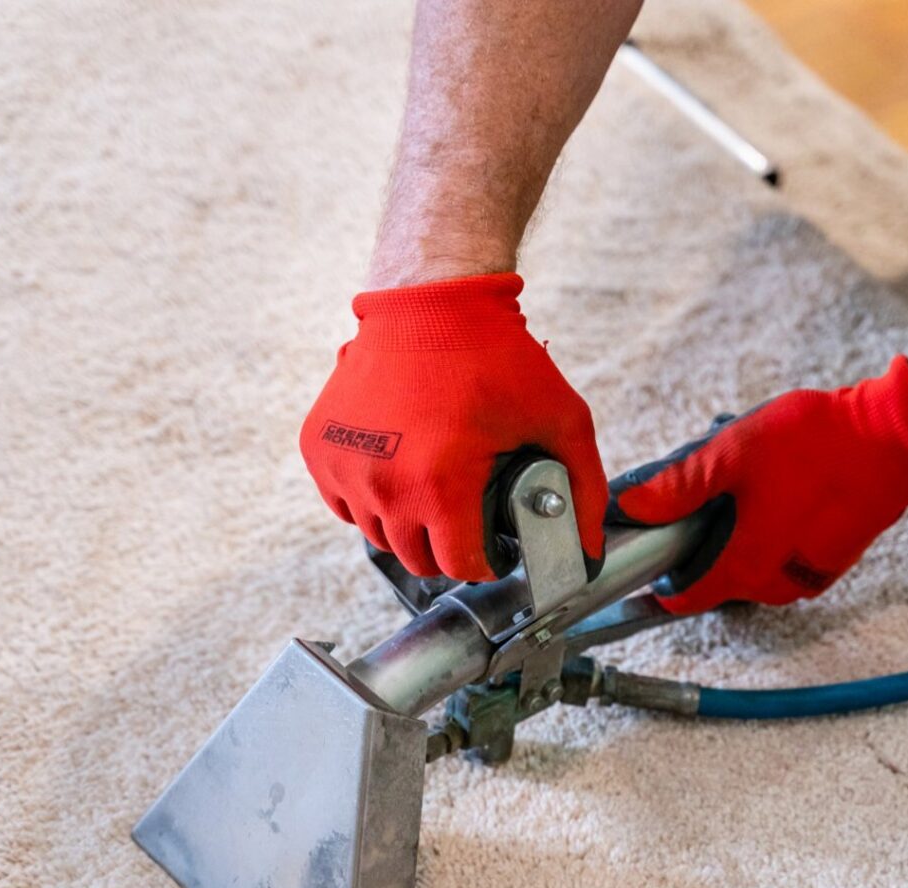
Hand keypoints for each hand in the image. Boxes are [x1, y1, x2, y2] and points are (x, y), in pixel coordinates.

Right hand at [300, 273, 608, 581]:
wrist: (427, 301)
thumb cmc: (492, 355)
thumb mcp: (559, 417)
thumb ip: (585, 488)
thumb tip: (589, 549)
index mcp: (439, 484)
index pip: (459, 566)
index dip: (485, 562)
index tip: (492, 547)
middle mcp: (383, 484)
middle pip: (416, 559)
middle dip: (447, 548)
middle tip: (466, 517)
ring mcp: (344, 468)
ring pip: (378, 535)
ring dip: (407, 526)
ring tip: (433, 491)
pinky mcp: (318, 449)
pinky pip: (344, 504)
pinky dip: (369, 499)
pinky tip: (396, 473)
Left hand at [612, 356, 907, 613]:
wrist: (894, 438)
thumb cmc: (816, 443)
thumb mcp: (730, 453)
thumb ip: (676, 486)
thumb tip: (631, 506)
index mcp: (744, 564)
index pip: (683, 600)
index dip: (657, 583)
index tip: (645, 560)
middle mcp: (773, 584)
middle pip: (711, 578)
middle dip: (697, 541)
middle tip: (701, 494)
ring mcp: (803, 577)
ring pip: (745, 565)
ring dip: (731, 534)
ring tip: (740, 485)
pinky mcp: (825, 563)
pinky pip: (777, 557)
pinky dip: (763, 532)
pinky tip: (769, 492)